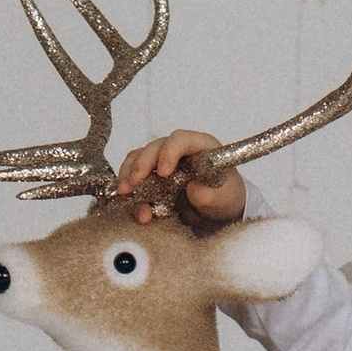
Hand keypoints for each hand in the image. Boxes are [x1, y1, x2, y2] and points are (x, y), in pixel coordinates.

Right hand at [114, 126, 245, 229]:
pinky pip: (135, 180)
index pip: (181, 140)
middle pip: (154, 148)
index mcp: (201, 146)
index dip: (169, 152)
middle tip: (133, 184)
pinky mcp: (153, 179)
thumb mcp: (226, 197)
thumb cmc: (226, 195)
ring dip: (129, 177)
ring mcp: (163, 163)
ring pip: (138, 160)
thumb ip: (212, 194)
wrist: (219, 210)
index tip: (164, 172)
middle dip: (141, 165)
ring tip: (126, 195)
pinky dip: (132, 193)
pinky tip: (136, 210)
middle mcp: (178, 151)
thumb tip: (195, 190)